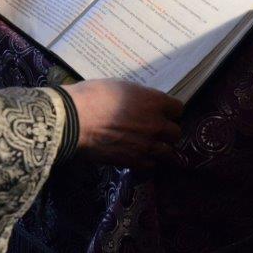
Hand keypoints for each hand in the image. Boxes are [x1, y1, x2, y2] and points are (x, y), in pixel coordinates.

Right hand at [65, 79, 183, 168]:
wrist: (74, 120)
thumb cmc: (93, 96)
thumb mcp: (120, 86)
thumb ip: (138, 97)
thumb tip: (140, 103)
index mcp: (154, 102)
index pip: (178, 108)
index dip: (169, 110)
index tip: (161, 111)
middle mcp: (156, 124)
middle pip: (176, 132)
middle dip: (167, 131)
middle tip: (155, 129)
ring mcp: (146, 145)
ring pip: (168, 152)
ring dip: (161, 149)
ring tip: (151, 147)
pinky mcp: (134, 161)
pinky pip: (151, 166)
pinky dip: (147, 162)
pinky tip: (138, 157)